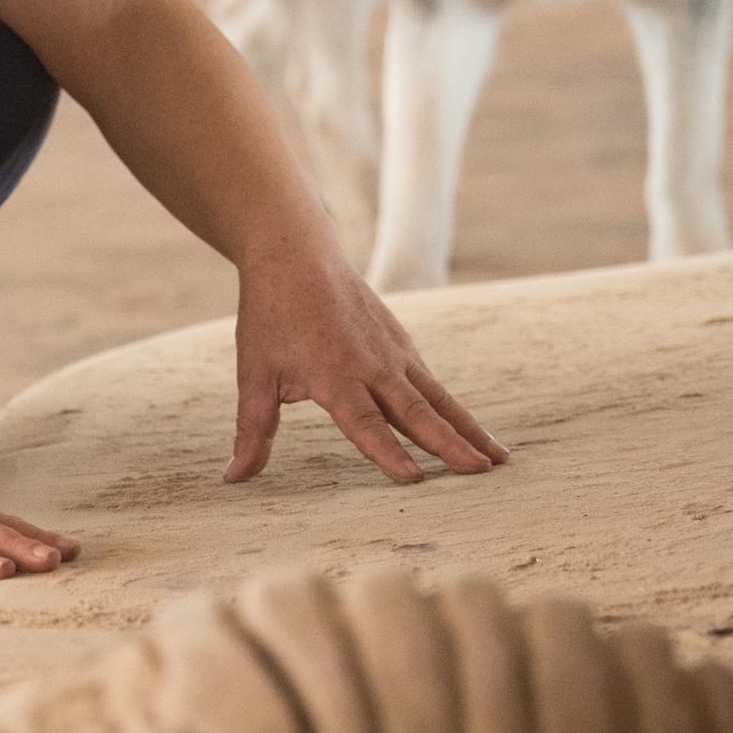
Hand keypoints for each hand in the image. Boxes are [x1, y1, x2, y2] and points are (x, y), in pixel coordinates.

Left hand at [227, 248, 506, 486]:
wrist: (297, 254)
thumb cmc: (271, 317)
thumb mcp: (253, 374)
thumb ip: (252, 430)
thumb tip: (234, 478)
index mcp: (333, 375)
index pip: (364, 423)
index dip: (387, 452)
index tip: (413, 478)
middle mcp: (372, 365)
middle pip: (416, 412)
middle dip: (450, 444)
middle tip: (480, 471)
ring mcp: (393, 352)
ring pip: (437, 398)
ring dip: (468, 428)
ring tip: (498, 458)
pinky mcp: (402, 343)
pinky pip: (432, 383)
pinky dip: (455, 408)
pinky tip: (472, 431)